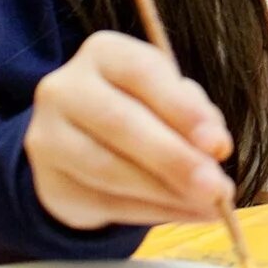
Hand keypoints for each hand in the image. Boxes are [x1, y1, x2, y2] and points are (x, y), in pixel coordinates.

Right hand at [25, 30, 233, 230]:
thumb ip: (193, 112)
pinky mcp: (48, 182)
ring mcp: (47, 136)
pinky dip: (150, 213)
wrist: (78, 142)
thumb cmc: (138, 107)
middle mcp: (64, 88)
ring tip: (209, 205)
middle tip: (216, 187)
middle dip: (175, 159)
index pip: (143, 73)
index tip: (220, 145)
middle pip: (121, 123)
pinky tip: (185, 214)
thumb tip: (216, 148)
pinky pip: (102, 202)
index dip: (183, 110)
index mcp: (103, 53)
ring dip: (165, 192)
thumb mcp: (167, 96)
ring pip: (108, 169)